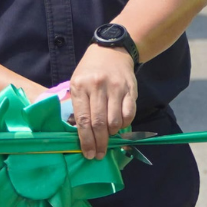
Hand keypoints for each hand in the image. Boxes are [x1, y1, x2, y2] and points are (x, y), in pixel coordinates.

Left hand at [68, 45, 136, 159]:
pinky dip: (124, 124)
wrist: (111, 51)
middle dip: (99, 143)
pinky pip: (129, 113)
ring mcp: (115, 87)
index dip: (86, 140)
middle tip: (99, 154)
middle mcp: (97, 87)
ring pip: (114, 121)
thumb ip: (79, 106)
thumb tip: (82, 134)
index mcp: (80, 86)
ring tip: (108, 136)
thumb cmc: (90, 71)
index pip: (83, 120)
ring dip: (112, 134)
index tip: (88, 153)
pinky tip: (119, 125)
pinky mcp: (130, 89)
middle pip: (98, 123)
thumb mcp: (77, 83)